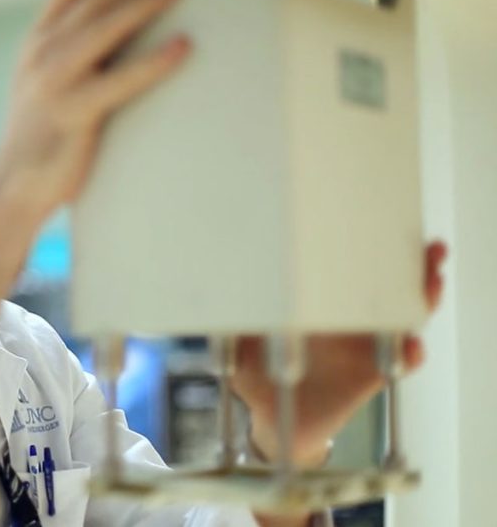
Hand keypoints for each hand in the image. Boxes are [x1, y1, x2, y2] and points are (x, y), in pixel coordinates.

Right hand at [0, 0, 190, 224]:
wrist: (13, 187)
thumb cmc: (39, 140)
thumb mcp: (41, 86)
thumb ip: (69, 57)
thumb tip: (119, 39)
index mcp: (35, 46)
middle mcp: (41, 55)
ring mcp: (55, 82)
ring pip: (104, 26)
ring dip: (145, 4)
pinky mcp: (74, 112)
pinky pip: (120, 78)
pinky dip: (155, 60)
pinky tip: (181, 48)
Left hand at [232, 241, 447, 466]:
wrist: (277, 423)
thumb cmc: (259, 378)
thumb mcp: (237, 347)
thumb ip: (231, 328)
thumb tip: (219, 307)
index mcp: (312, 303)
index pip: (341, 267)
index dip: (360, 246)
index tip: (369, 225)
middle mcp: (343, 318)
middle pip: (384, 283)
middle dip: (408, 262)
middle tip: (423, 248)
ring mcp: (362, 344)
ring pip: (401, 314)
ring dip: (420, 297)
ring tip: (430, 283)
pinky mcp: (373, 374)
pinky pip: (399, 361)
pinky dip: (409, 353)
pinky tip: (410, 346)